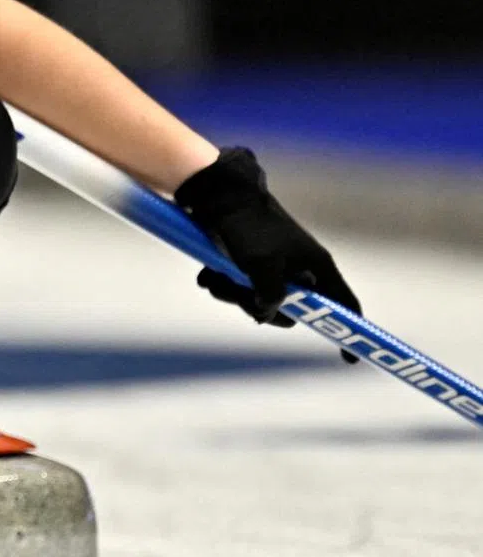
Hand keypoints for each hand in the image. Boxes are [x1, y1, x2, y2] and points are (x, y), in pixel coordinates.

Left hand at [174, 148, 362, 363]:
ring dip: (231, 292)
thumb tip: (267, 311)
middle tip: (239, 291)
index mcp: (315, 266)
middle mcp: (297, 266)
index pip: (343, 303)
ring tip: (216, 275)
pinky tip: (208, 272)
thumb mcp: (264, 270)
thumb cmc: (248, 229)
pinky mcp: (246, 258)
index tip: (348, 359)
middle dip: (256, 306)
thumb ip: (273, 299)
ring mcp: (270, 263)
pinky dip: (220, 282)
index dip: (348, 329)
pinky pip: (236, 285)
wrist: (216, 196)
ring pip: (254, 298)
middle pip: (287, 309)